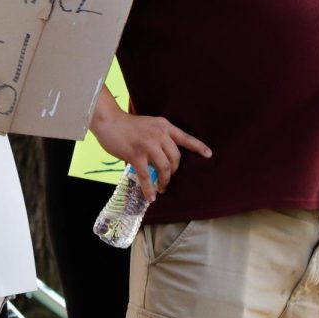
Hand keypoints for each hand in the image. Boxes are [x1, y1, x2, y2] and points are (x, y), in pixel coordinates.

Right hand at [92, 109, 211, 202]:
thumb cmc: (128, 124)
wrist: (109, 121)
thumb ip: (159, 137)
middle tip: (168, 178)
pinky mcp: (136, 155)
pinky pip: (147, 176)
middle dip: (174, 171)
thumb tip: (164, 157)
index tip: (209, 155)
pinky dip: (149, 189)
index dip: (198, 147)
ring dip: (165, 181)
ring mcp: (148, 145)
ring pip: (164, 168)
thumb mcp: (149, 124)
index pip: (185, 137)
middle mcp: (159, 135)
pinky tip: (151, 196)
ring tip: (162, 188)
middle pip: (176, 158)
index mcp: (164, 126)